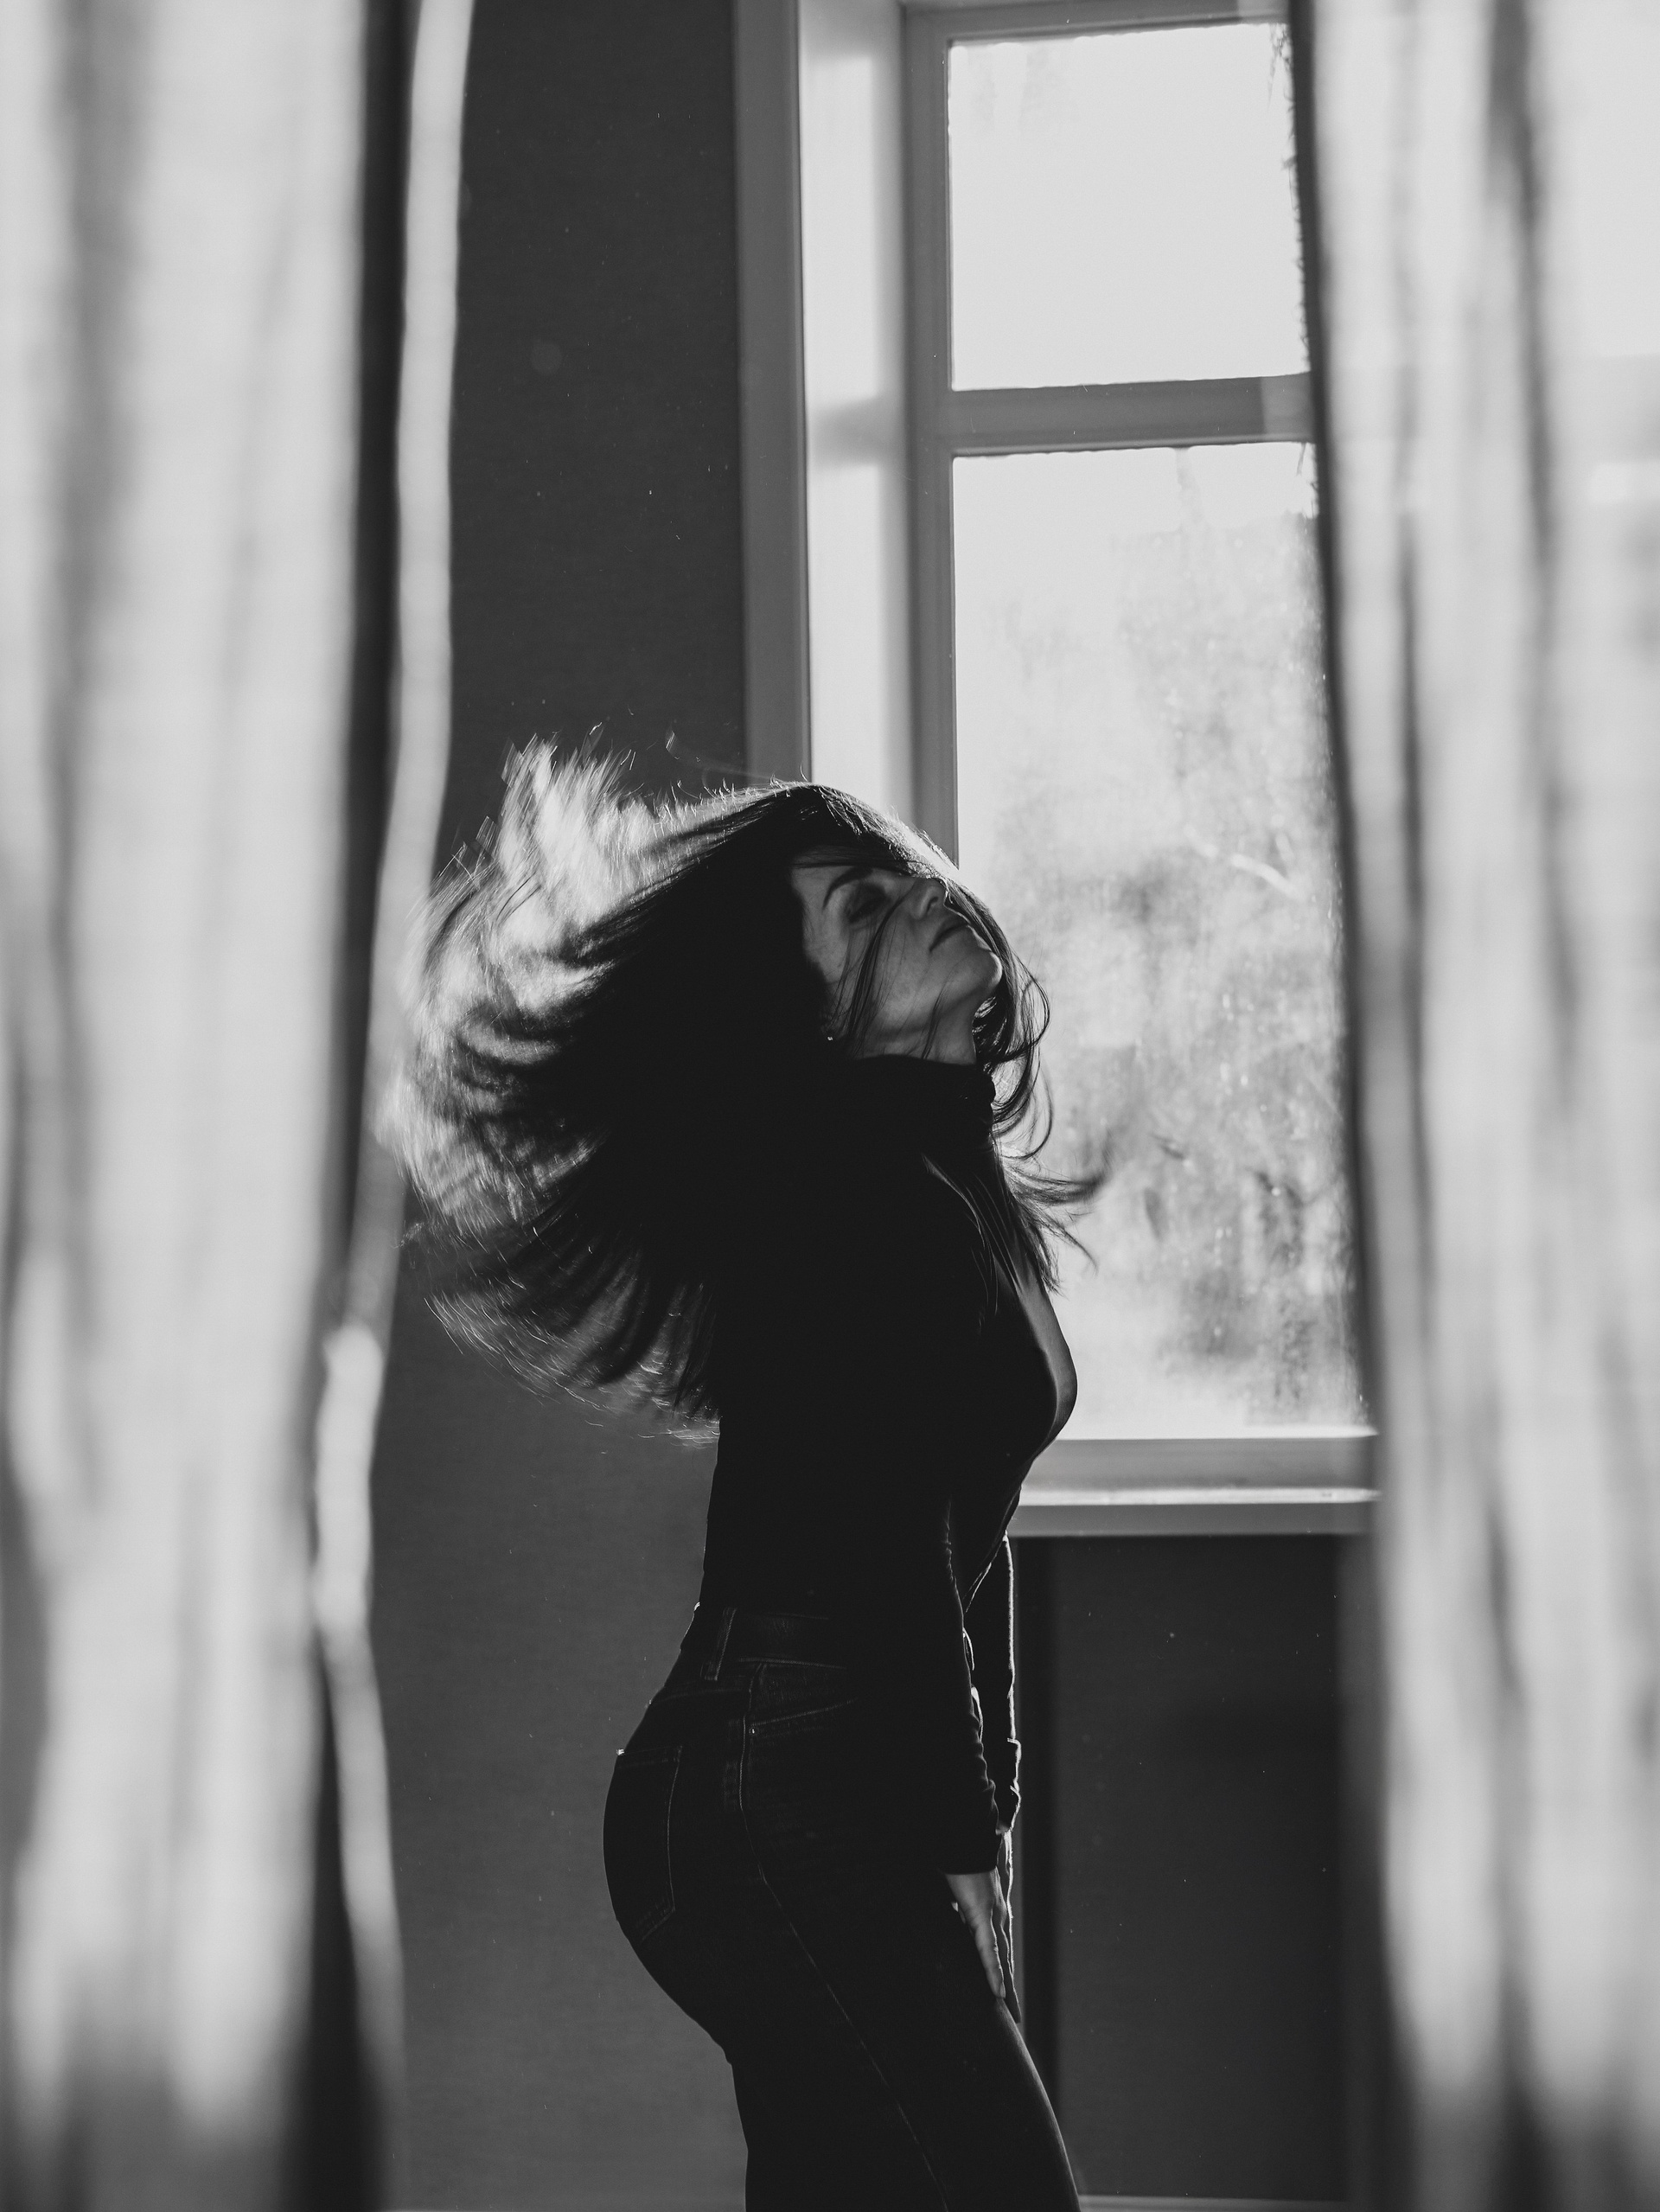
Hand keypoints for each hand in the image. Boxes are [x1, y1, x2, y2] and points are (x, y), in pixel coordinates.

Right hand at [943, 1861, 1017, 2017]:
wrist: (964, 1842)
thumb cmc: (959, 1860)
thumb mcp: (957, 1890)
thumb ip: (958, 1904)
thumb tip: (951, 1911)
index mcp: (992, 1912)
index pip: (1000, 1948)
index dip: (1002, 1970)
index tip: (1005, 1993)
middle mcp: (998, 1917)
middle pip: (1006, 1960)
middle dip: (1010, 1988)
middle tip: (1016, 2015)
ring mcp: (993, 1918)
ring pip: (1002, 1961)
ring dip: (1007, 1987)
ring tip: (1012, 2012)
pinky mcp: (982, 1916)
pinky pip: (988, 1950)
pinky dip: (994, 1972)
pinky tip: (998, 1992)